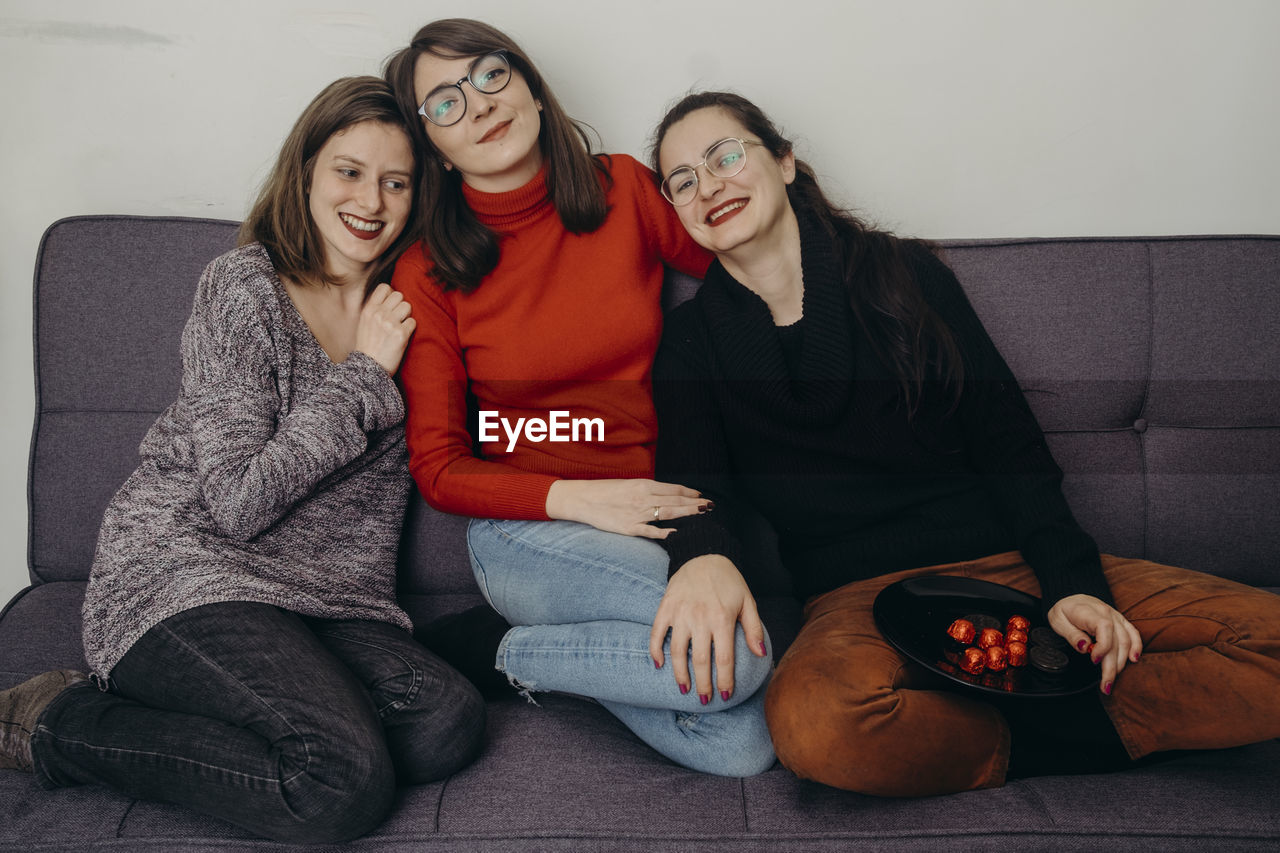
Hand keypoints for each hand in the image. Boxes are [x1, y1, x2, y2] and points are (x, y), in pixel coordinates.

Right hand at [355, 283, 415, 374]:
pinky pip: (413, 322)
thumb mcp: (364, 323)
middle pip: (399, 295)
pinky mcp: (401, 334)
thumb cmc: (367, 346)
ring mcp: (390, 323)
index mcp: (369, 309)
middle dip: (401, 305)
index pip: (385, 287)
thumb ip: (374, 309)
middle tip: (398, 318)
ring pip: (408, 306)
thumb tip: (390, 296)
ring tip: (400, 326)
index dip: (391, 294)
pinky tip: (403, 336)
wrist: (367, 368)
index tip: (391, 305)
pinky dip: (410, 329)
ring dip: (407, 316)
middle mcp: (379, 314)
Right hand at [544, 478, 709, 538]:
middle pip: (675, 501)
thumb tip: (667, 496)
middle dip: (695, 503)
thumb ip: (648, 491)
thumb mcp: (629, 485)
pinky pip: (649, 531)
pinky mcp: (629, 528)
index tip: (702, 496)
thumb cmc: (606, 492)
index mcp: (644, 485)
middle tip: (711, 506)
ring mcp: (637, 513)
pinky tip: (676, 534)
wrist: (583, 499)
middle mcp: (643, 498)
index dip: (690, 493)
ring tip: (702, 514)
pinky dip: (663, 533)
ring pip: (668, 514)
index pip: (673, 489)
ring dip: (687, 514)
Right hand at [649, 554, 767, 702]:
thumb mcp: (747, 601)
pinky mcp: (665, 607)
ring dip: (680, 674)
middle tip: (704, 700)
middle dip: (702, 684)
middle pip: (700, 660)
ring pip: (677, 651)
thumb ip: (754, 629)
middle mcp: (700, 618)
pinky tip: (659, 665)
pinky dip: (655, 650)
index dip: (724, 680)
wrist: (703, 554)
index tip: (725, 695)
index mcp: (722, 619)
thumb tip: (761, 655)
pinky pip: (656, 633)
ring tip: (684, 688)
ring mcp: (680, 613)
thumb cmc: (728, 581)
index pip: (724, 658)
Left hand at [1047, 593, 1142, 694]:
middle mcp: (1107, 613)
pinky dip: (1136, 647)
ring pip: (1126, 640)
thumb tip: (1084, 647)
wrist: (1070, 597)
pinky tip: (1134, 660)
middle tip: (1105, 685)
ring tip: (1112, 679)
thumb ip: (1072, 634)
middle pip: (1116, 640)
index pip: (1105, 628)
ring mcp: (1116, 617)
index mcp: (1089, 611)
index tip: (1093, 660)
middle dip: (1112, 666)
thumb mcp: (1057, 621)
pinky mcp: (1121, 621)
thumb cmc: (1063, 610)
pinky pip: (1133, 633)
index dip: (1103, 646)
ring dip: (1122, 662)